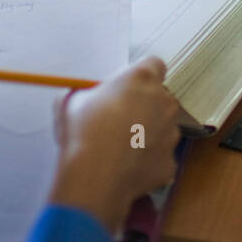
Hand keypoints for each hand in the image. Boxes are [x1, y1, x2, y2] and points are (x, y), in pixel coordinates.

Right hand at [48, 57, 181, 233]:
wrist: (93, 177)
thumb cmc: (82, 134)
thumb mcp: (71, 101)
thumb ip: (86, 92)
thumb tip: (82, 96)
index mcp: (142, 79)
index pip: (154, 64)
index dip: (140, 74)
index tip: (127, 86)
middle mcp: (163, 102)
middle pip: (160, 97)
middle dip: (145, 104)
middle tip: (120, 117)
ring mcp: (171, 133)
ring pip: (163, 127)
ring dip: (148, 132)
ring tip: (120, 146)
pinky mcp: (170, 162)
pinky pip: (160, 157)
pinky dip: (148, 160)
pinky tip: (127, 166)